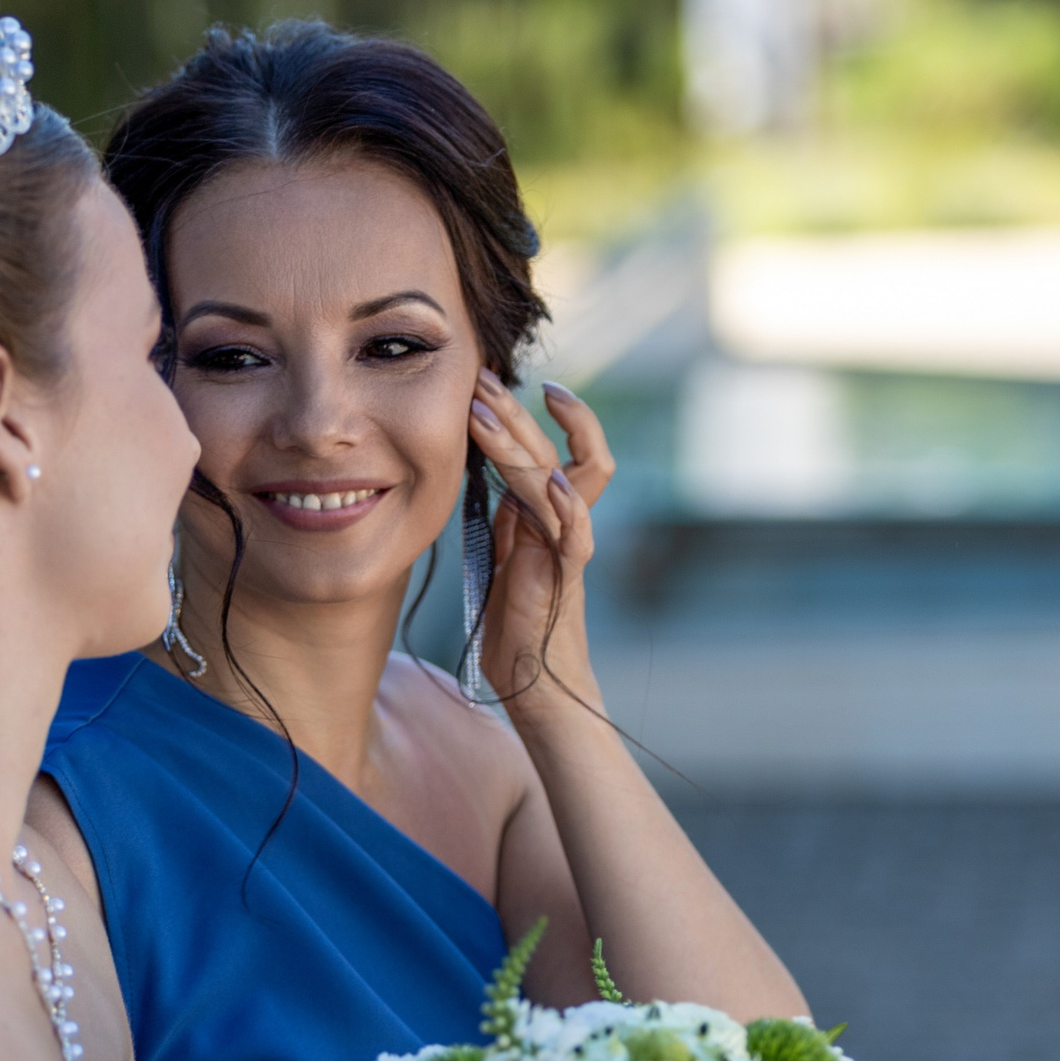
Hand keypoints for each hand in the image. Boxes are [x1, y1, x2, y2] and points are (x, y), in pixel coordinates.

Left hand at [464, 372, 612, 713]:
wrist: (534, 683)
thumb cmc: (515, 625)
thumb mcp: (501, 557)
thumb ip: (506, 518)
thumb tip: (492, 476)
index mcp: (544, 514)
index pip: (544, 448)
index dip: (521, 415)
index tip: (489, 386)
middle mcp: (563, 521)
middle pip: (551, 449)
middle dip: (515, 411)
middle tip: (483, 378)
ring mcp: (568, 545)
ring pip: (559, 477)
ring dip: (519, 441)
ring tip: (483, 413)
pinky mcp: (566, 576)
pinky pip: (577, 534)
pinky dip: (569, 507)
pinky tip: (551, 483)